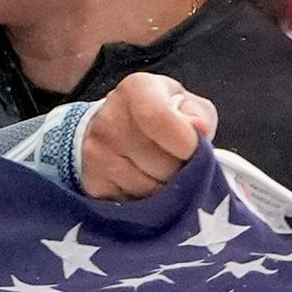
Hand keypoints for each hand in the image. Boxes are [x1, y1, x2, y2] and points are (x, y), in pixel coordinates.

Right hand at [79, 73, 217, 199]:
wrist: (111, 126)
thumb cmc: (158, 114)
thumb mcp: (185, 103)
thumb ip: (198, 114)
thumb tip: (199, 129)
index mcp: (136, 90)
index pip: (159, 120)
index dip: (185, 143)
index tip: (195, 151)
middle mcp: (109, 119)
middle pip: (159, 163)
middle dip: (180, 170)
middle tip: (180, 162)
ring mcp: (95, 152)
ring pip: (147, 188)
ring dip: (164, 188)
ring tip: (162, 172)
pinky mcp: (92, 181)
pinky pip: (131, 202)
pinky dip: (145, 200)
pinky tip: (146, 181)